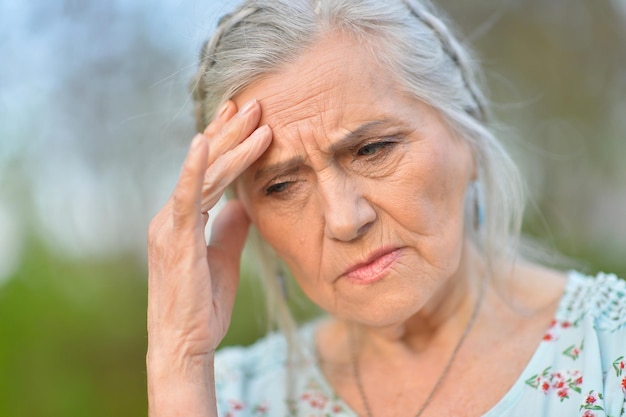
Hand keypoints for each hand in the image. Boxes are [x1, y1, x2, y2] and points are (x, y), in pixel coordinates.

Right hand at [146, 100, 271, 414]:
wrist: (184, 345)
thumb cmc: (202, 307)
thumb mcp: (223, 260)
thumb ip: (230, 230)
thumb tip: (243, 205)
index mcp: (184, 221)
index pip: (210, 174)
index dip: (228, 145)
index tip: (248, 120)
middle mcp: (173, 216)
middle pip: (207, 165)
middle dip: (231, 132)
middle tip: (254, 103)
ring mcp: (170, 225)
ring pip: (204, 175)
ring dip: (229, 143)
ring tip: (253, 115)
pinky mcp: (174, 238)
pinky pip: (187, 197)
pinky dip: (196, 168)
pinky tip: (205, 141)